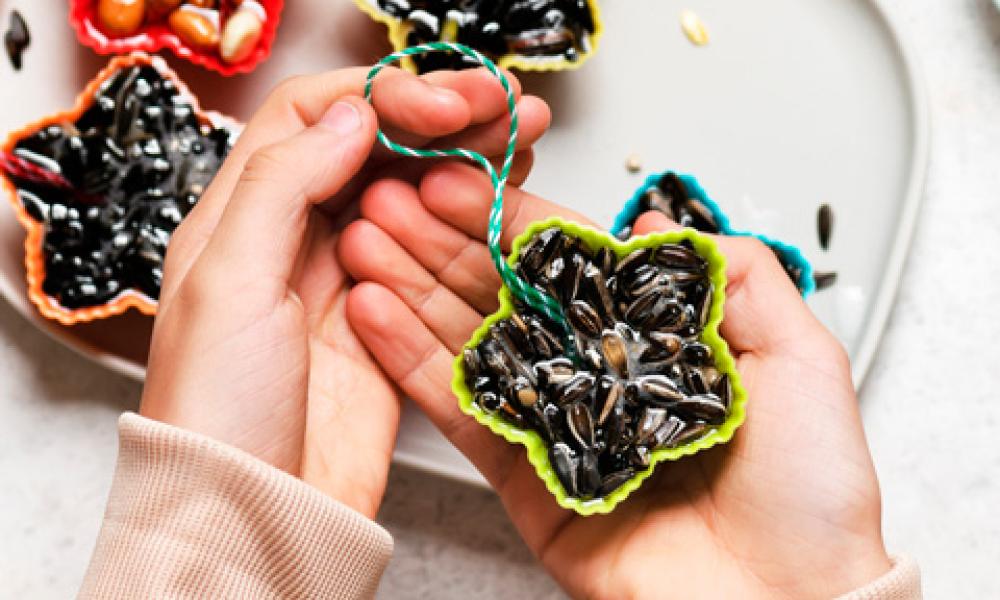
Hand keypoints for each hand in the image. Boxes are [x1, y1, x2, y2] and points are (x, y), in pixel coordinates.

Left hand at [140, 68, 550, 517]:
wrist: (253, 512)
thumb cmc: (215, 412)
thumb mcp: (227, 284)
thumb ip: (282, 186)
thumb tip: (353, 116)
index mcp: (242, 218)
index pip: (311, 120)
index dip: (381, 97)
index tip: (443, 100)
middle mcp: (295, 241)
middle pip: (372, 153)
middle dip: (439, 117)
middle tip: (502, 103)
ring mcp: (346, 281)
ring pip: (410, 196)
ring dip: (464, 159)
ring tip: (521, 134)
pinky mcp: (388, 323)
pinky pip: (434, 253)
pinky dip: (470, 218)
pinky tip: (506, 195)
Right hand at [338, 162, 892, 596]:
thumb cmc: (807, 492)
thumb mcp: (800, 358)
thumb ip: (740, 276)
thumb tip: (658, 224)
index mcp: (653, 340)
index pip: (569, 263)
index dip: (510, 218)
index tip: (460, 179)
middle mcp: (598, 375)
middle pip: (506, 295)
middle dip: (443, 242)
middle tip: (388, 200)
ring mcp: (555, 424)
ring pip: (470, 343)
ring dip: (412, 288)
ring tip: (363, 241)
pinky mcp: (525, 479)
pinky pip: (462, 412)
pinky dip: (412, 364)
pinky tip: (375, 314)